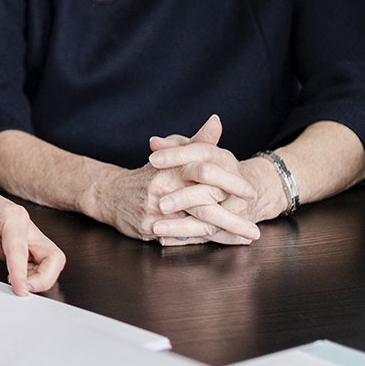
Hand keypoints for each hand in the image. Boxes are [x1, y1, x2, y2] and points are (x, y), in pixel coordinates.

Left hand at [0, 176, 65, 292]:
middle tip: (24, 290)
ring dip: (40, 278)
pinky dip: (31, 276)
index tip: (20, 291)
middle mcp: (25, 225)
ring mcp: (26, 235)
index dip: (22, 274)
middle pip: (52, 256)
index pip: (22, 250)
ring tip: (18, 286)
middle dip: (44, 278)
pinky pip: (37, 264)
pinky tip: (16, 280)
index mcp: (12, 216)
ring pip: (50, 261)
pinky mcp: (22, 245)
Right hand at [79, 118, 255, 244]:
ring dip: (224, 235)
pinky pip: (180, 238)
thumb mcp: (172, 155)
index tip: (252, 192)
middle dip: (232, 219)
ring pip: (195, 226)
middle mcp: (162, 189)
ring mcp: (155, 211)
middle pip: (204, 205)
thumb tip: (217, 121)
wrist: (109, 194)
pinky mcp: (148, 229)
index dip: (230, 184)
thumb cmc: (147, 175)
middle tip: (255, 227)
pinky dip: (204, 242)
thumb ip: (197, 141)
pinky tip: (224, 243)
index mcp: (171, 169)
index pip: (205, 174)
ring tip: (247, 238)